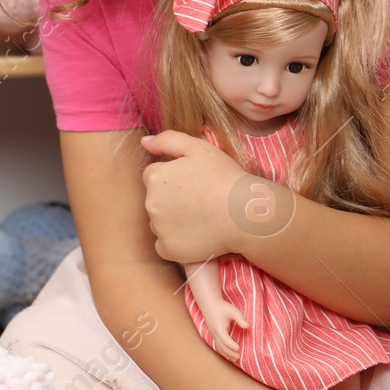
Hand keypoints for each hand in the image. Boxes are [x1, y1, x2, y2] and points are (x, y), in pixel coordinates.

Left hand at [140, 130, 268, 264]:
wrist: (245, 213)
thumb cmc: (224, 177)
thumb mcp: (199, 148)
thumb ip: (168, 140)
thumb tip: (144, 142)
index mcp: (155, 177)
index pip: (153, 176)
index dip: (173, 178)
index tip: (193, 183)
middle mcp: (151, 203)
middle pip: (154, 200)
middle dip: (170, 199)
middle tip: (199, 199)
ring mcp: (158, 228)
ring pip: (158, 222)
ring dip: (172, 220)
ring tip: (201, 217)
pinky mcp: (169, 249)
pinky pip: (164, 245)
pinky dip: (176, 242)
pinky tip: (196, 234)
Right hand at [204, 300, 248, 362]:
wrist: (209, 305)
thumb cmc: (222, 307)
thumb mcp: (233, 311)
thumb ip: (240, 318)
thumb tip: (247, 326)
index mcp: (219, 328)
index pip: (225, 339)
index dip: (231, 345)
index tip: (238, 348)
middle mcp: (215, 333)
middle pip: (222, 346)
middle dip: (230, 353)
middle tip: (239, 357)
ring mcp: (214, 335)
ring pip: (219, 348)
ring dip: (227, 354)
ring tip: (236, 359)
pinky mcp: (214, 335)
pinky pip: (218, 346)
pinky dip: (224, 351)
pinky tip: (230, 355)